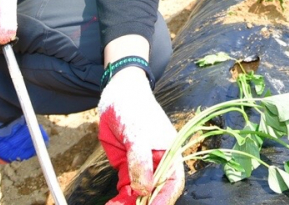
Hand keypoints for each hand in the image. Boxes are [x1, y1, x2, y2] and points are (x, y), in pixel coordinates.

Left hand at [98, 68, 182, 204]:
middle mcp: (158, 164)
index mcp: (169, 154)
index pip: (172, 183)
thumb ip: (140, 162)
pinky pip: (125, 189)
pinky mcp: (126, 167)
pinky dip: (119, 199)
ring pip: (138, 194)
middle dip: (144, 204)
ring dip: (128, 204)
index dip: (164, 199)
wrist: (116, 95)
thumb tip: (145, 190)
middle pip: (155, 192)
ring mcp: (141, 167)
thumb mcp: (137, 135)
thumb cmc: (134, 108)